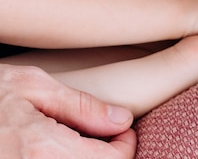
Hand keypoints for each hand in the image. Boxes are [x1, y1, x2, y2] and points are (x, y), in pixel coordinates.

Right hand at [0, 64, 135, 158]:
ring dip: (83, 158)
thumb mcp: (31, 86)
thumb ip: (81, 106)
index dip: (125, 145)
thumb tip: (121, 119)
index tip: (121, 129)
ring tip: (77, 141)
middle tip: (103, 135)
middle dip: (105, 156)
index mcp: (43, 149)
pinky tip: (53, 149)